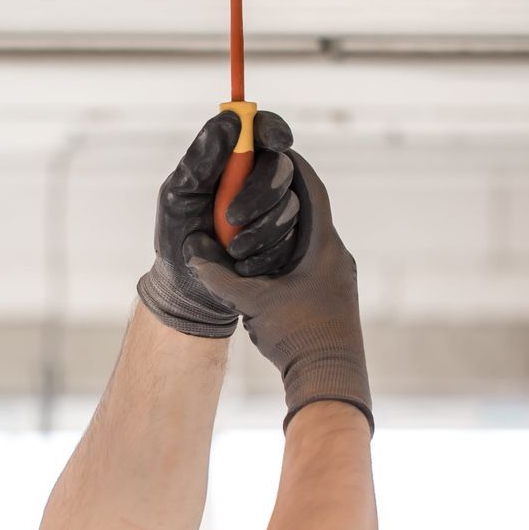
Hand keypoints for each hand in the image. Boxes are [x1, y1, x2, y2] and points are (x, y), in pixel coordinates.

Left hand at [137, 110, 304, 336]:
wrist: (188, 286)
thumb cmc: (178, 234)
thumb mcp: (179, 194)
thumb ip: (202, 158)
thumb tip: (231, 119)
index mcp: (233, 160)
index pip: (262, 131)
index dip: (275, 130)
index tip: (278, 142)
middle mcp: (257, 179)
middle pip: (283, 168)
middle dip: (261, 192)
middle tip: (232, 215)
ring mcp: (275, 209)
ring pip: (291, 206)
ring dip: (261, 230)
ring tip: (231, 248)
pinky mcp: (286, 239)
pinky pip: (292, 239)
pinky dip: (267, 253)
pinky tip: (244, 264)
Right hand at [184, 150, 373, 430]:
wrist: (330, 379)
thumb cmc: (298, 338)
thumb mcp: (253, 303)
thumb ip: (221, 277)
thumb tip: (192, 254)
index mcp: (323, 246)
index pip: (311, 189)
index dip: (290, 166)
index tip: (270, 149)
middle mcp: (335, 255)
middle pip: (310, 210)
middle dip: (282, 194)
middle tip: (257, 182)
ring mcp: (336, 276)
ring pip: (310, 237)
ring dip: (285, 225)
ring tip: (257, 220)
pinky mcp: (333, 295)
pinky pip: (309, 260)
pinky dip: (288, 252)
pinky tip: (267, 262)